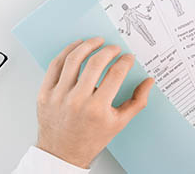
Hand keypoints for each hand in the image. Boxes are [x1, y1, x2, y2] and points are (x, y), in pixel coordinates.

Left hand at [36, 38, 154, 167]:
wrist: (62, 153)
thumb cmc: (91, 138)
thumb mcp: (119, 123)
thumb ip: (137, 101)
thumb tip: (149, 81)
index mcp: (97, 109)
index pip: (115, 74)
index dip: (125, 61)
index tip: (128, 58)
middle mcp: (77, 101)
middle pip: (95, 63)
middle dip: (109, 50)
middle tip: (114, 48)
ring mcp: (58, 96)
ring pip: (73, 59)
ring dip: (87, 45)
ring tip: (97, 41)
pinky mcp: (45, 93)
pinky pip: (55, 66)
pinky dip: (67, 52)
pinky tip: (77, 47)